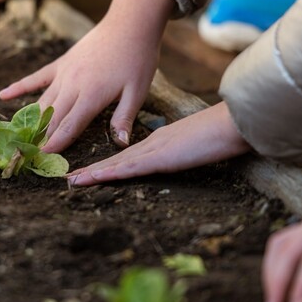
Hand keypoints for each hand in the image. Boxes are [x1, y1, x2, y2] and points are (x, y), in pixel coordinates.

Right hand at [0, 0, 173, 151]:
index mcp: (91, 96)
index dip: (55, 144)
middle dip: (40, 138)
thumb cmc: (137, 59)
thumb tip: (121, 144)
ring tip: (19, 137)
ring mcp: (63, 73)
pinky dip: (19, 87)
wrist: (129, 24)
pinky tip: (3, 95)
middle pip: (51, 118)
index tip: (42, 158)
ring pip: (42, 102)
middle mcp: (72, 86)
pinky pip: (36, 78)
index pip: (68, 126)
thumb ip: (124, 118)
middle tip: (27, 155)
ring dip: (31, 120)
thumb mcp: (137, 92)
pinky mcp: (60, 63)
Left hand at [66, 102, 249, 185]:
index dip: (106, 165)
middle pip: (115, 159)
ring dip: (93, 173)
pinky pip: (131, 167)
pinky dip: (110, 173)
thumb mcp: (199, 146)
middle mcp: (152, 144)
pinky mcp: (161, 157)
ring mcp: (155, 149)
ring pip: (117, 164)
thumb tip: (181, 157)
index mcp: (159, 142)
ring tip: (70, 181)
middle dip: (91, 170)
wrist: (235, 120)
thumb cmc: (223, 132)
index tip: (88, 171)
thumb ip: (186, 152)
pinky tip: (93, 177)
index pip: (127, 156)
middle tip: (67, 177)